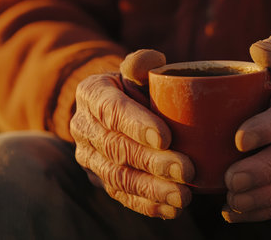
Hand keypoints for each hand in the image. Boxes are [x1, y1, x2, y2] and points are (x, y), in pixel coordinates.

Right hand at [70, 50, 194, 218]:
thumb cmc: (136, 86)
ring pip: (118, 177)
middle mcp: (85, 127)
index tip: (166, 138)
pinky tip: (172, 210)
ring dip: (152, 189)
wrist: (118, 109)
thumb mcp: (136, 69)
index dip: (137, 125)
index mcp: (93, 94)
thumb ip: (142, 63)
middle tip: (186, 170)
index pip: (111, 109)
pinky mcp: (101, 179)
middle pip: (117, 148)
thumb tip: (153, 61)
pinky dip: (147, 205)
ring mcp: (90, 157)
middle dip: (153, 162)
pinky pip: (121, 195)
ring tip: (184, 196)